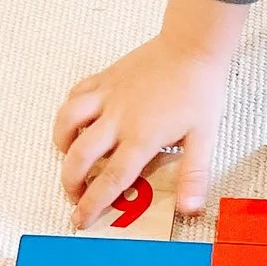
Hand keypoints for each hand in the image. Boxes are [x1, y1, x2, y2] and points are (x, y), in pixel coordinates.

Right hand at [54, 0, 244, 229]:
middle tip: (74, 196)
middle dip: (70, 183)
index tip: (80, 220)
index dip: (92, 204)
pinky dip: (69, 111)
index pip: (110, 179)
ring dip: (62, 144)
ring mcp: (108, 96)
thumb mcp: (204, 136)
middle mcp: (118, 119)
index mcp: (141, 138)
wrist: (192, 45)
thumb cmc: (200, 89)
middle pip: (80, 157)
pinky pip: (76, 94)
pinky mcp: (105, 77)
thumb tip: (189, 209)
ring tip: (69, 157)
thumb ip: (194, 175)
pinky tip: (75, 121)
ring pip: (68, 122)